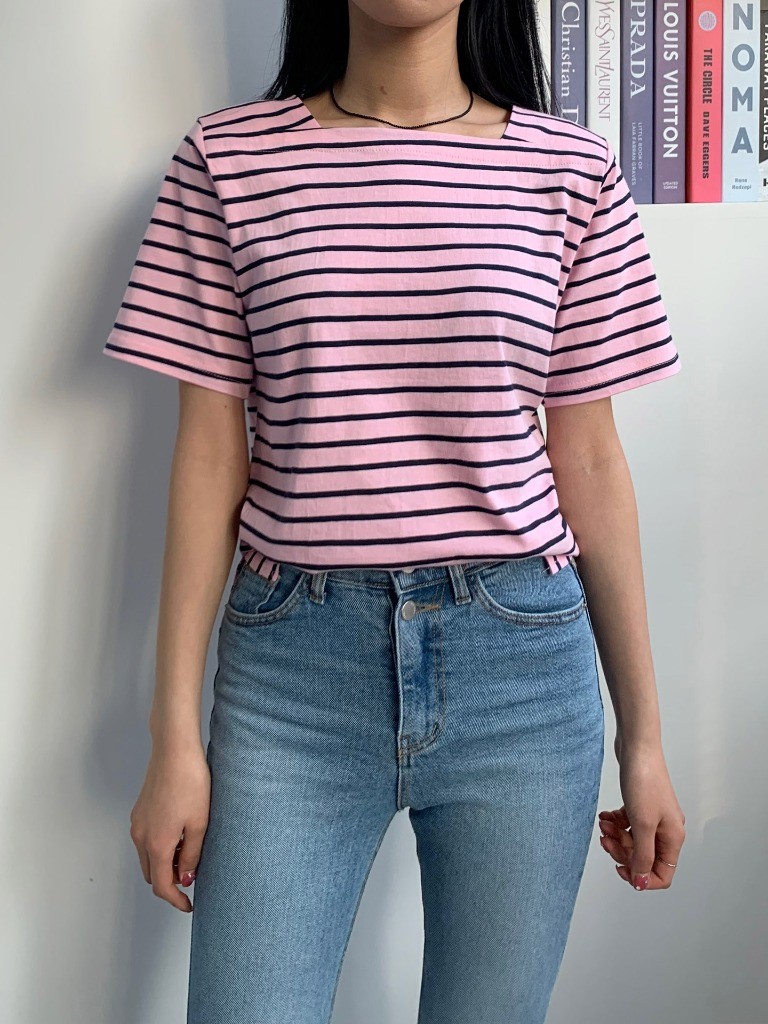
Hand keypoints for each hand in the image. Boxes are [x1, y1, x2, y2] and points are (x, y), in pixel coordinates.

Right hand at [129, 742, 210, 911]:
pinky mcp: (139, 812)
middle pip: (151, 874)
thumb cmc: (191, 783)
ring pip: (147, 858)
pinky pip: (146, 841)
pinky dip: (159, 848)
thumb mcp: (200, 823)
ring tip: (190, 853)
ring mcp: (138, 823)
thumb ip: (192, 855)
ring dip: (165, 864)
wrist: (175, 751)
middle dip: (169, 882)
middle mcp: (141, 837)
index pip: (162, 885)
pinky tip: (180, 836)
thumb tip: (186, 878)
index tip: (188, 905)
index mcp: (157, 844)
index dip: (175, 899)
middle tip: (193, 878)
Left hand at [597, 741, 685, 890]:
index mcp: (672, 837)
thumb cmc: (644, 781)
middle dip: (622, 852)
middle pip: (644, 857)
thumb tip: (642, 882)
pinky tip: (605, 816)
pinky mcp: (641, 804)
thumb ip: (642, 856)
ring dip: (616, 837)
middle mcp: (666, 829)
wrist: (637, 747)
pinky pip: (628, 824)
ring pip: (633, 840)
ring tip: (603, 825)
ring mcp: (654, 816)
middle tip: (606, 840)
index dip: (641, 876)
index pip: (662, 874)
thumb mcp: (642, 824)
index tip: (620, 867)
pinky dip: (616, 823)